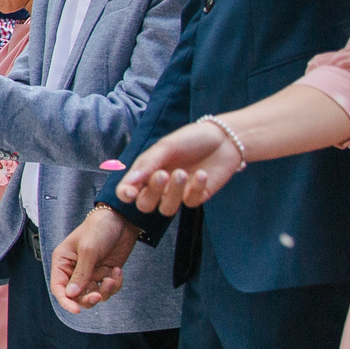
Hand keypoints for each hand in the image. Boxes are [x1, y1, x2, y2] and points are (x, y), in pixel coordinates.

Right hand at [49, 206, 136, 313]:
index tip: (76, 310)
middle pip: (76, 296)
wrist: (121, 219)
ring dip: (105, 291)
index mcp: (63, 261)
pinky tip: (118, 271)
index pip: (59, 287)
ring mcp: (91, 273)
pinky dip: (115, 284)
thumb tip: (70, 295)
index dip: (65, 301)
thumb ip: (80, 274)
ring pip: (94, 295)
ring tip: (112, 277)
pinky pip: (108, 289)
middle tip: (98, 295)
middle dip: (88, 298)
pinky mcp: (105, 274)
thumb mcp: (88, 250)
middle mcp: (74, 270)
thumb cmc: (98, 228)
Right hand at [116, 119, 244, 216]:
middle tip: (162, 174)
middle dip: (152, 192)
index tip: (130, 192)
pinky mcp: (196, 197)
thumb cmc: (191, 139)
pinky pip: (190, 202)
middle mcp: (159, 185)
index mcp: (147, 171)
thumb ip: (148, 163)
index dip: (125, 194)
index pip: (128, 189)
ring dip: (173, 193)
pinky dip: (195, 188)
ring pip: (166, 209)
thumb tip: (129, 181)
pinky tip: (202, 174)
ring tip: (183, 173)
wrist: (224, 139)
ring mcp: (178, 193)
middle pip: (145, 204)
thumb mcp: (167, 145)